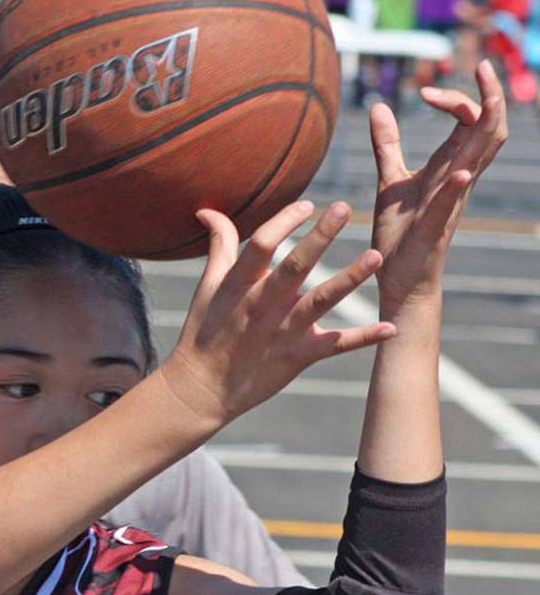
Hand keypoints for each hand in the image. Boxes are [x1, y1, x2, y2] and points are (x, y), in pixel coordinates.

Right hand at [159, 201, 394, 427]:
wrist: (202, 389)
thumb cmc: (204, 333)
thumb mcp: (208, 288)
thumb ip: (219, 247)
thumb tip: (208, 211)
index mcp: (238, 286)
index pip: (261, 245)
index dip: (284, 221)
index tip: (307, 204)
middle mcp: (261, 306)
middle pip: (295, 266)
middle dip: (319, 237)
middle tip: (343, 208)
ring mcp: (281, 333)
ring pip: (319, 301)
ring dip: (349, 279)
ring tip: (376, 255)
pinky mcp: (296, 357)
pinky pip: (334, 346)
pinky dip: (363, 338)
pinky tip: (391, 328)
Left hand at [369, 60, 507, 317]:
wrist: (398, 278)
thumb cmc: (399, 232)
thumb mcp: (390, 180)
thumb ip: (387, 145)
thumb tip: (379, 106)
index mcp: (449, 167)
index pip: (469, 121)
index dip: (456, 98)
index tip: (424, 90)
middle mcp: (457, 180)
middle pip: (490, 131)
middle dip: (491, 97)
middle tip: (484, 64)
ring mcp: (449, 202)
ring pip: (480, 159)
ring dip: (486, 128)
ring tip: (490, 98)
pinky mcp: (433, 227)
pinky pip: (450, 204)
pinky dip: (456, 186)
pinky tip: (460, 173)